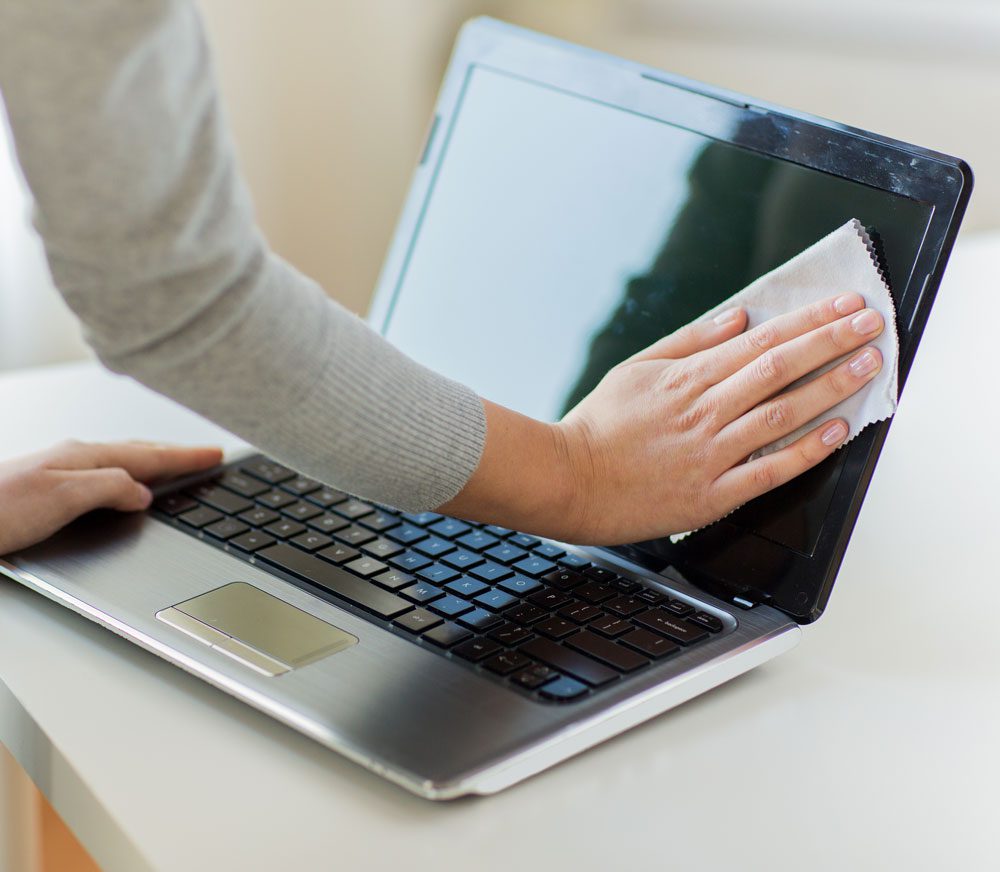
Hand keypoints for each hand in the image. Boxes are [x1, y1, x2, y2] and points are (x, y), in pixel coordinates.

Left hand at [0, 440, 222, 554]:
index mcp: (84, 458)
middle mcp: (74, 460)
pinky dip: (129, 476)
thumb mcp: (63, 499)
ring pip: (121, 463)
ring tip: (176, 465)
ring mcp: (60, 473)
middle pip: (138, 453)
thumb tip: (143, 493)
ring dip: (153, 463)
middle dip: (176, 454)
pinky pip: (105, 476)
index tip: (215, 456)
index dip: (186, 457)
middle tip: (205, 456)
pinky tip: (125, 486)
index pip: (149, 455)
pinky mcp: (48, 490)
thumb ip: (109, 489)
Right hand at [441, 293, 883, 543]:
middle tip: (871, 323)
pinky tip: (835, 432)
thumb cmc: (597, 426)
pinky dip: (805, 451)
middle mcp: (705, 411)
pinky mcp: (711, 494)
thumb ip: (689, 341)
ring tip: (868, 366)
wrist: (567, 480)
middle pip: (780, 369)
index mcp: (687, 378)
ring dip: (830, 386)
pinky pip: (768, 470)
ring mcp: (710, 453)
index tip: (844, 304)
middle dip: (832, 341)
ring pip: (782, 413)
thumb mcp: (636, 368)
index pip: (762, 341)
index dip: (810, 320)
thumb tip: (737, 317)